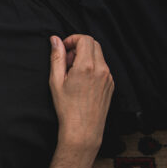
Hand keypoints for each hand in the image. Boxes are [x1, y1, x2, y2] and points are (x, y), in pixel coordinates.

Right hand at [48, 34, 113, 151]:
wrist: (83, 128)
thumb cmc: (67, 107)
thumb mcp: (56, 81)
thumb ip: (56, 57)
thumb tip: (55, 40)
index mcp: (86, 66)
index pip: (85, 39)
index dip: (72, 40)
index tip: (63, 49)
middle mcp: (101, 69)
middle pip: (93, 44)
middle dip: (78, 47)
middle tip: (66, 61)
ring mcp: (108, 77)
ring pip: (98, 55)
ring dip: (85, 57)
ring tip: (72, 73)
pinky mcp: (111, 84)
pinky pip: (102, 67)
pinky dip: (92, 67)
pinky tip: (81, 81)